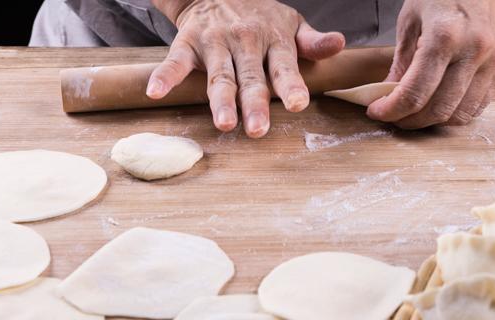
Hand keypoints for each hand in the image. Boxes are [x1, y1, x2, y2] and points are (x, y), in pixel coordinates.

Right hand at [148, 0, 344, 137]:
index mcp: (273, 40)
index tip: (297, 104)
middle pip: (251, 77)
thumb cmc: (261, 17)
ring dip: (219, 99)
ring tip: (224, 123)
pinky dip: (164, 76)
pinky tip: (155, 92)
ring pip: (218, 76)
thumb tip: (339, 44)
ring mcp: (214, 43)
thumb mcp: (291, 24)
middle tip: (258, 129)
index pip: (284, 66)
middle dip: (254, 103)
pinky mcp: (187, 44)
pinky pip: (174, 62)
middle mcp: (244, 41)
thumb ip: (313, 42)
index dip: (291, 85)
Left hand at [367, 0, 494, 128]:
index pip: (416, 93)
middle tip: (394, 116)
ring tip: (415, 112)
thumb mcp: (410, 20)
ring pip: (461, 113)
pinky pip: (479, 104)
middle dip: (410, 120)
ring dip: (434, 121)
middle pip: (439, 109)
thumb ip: (400, 62)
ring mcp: (493, 60)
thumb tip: (387, 96)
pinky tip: (440, 102)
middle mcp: (474, 50)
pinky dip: (456, 111)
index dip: (392, 110)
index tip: (377, 112)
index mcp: (445, 36)